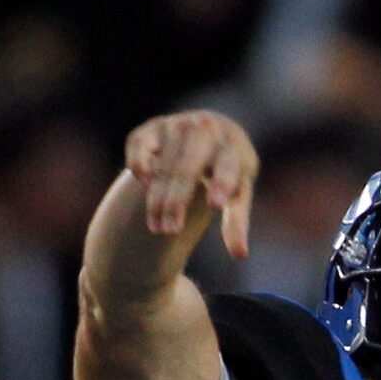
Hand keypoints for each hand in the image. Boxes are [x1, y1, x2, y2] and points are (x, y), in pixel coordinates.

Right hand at [124, 110, 257, 257]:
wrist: (208, 133)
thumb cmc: (227, 173)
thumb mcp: (237, 194)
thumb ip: (237, 222)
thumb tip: (241, 254)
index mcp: (234, 147)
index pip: (228, 165)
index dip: (222, 183)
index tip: (216, 204)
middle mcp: (207, 129)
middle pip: (188, 167)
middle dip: (177, 200)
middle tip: (170, 231)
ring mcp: (179, 125)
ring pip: (163, 165)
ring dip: (157, 197)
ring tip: (158, 227)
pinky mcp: (154, 127)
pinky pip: (140, 148)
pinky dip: (140, 167)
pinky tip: (145, 186)